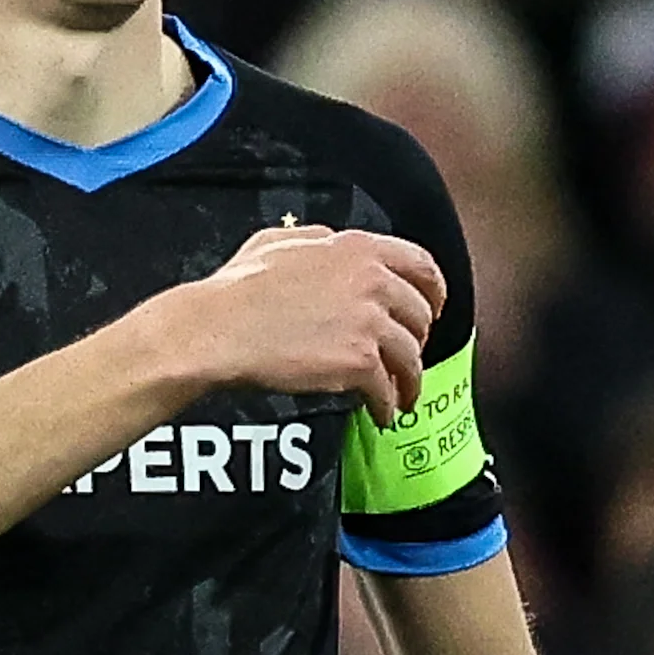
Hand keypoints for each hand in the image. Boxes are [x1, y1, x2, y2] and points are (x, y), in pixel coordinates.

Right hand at [165, 225, 445, 420]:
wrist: (219, 328)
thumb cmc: (238, 287)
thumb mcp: (279, 242)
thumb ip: (315, 240)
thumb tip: (327, 244)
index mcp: (358, 249)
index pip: (421, 265)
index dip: (434, 290)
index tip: (433, 307)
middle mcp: (372, 282)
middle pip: (419, 315)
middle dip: (418, 339)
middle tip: (409, 354)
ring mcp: (368, 322)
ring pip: (410, 357)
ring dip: (410, 380)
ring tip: (402, 396)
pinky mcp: (359, 361)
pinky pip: (388, 389)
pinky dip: (387, 405)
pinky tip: (381, 414)